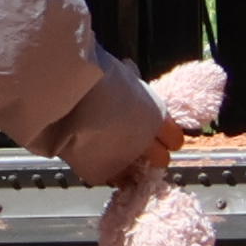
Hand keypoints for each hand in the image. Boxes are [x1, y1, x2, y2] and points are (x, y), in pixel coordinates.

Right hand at [54, 60, 174, 185]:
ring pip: (134, 173)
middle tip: (133, 146)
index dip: (166, 137)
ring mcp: (125, 161)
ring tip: (110, 153)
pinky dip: (101, 169)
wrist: (70, 95)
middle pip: (161, 160)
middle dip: (150, 155)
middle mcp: (146, 142)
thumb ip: (132, 83)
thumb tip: (130, 69)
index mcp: (156, 117)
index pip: (175, 138)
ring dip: (127, 165)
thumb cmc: (96, 77)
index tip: (156, 136)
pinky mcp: (101, 173)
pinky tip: (92, 158)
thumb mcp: (122, 74)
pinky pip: (107, 176)